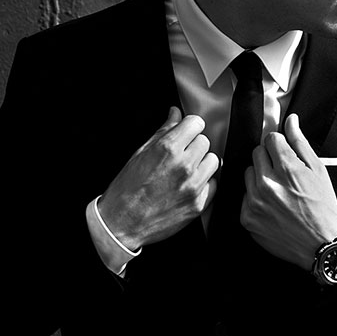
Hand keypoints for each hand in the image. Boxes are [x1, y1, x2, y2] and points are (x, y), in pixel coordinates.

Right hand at [95, 107, 219, 250]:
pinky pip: (214, 183)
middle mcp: (184, 166)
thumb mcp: (140, 153)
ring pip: (214, 161)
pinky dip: (205, 182)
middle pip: (205, 141)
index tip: (186, 132)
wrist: (122, 223)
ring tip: (187, 170)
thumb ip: (163, 131)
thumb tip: (175, 113)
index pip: (196, 123)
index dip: (190, 126)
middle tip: (182, 154)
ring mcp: (193, 186)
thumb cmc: (127, 187)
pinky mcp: (199, 204)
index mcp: (167, 149)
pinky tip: (189, 185)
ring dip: (202, 162)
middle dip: (194, 145)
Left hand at [241, 113, 336, 269]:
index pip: (270, 139)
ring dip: (260, 177)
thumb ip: (300, 143)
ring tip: (278, 190)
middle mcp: (268, 183)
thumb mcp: (318, 170)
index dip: (279, 144)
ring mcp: (255, 201)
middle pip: (257, 153)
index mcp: (287, 169)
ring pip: (248, 173)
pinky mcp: (247, 217)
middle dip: (269, 158)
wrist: (321, 245)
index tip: (283, 152)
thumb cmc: (323, 208)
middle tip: (283, 173)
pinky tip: (272, 206)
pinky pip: (245, 195)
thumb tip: (291, 121)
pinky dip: (255, 198)